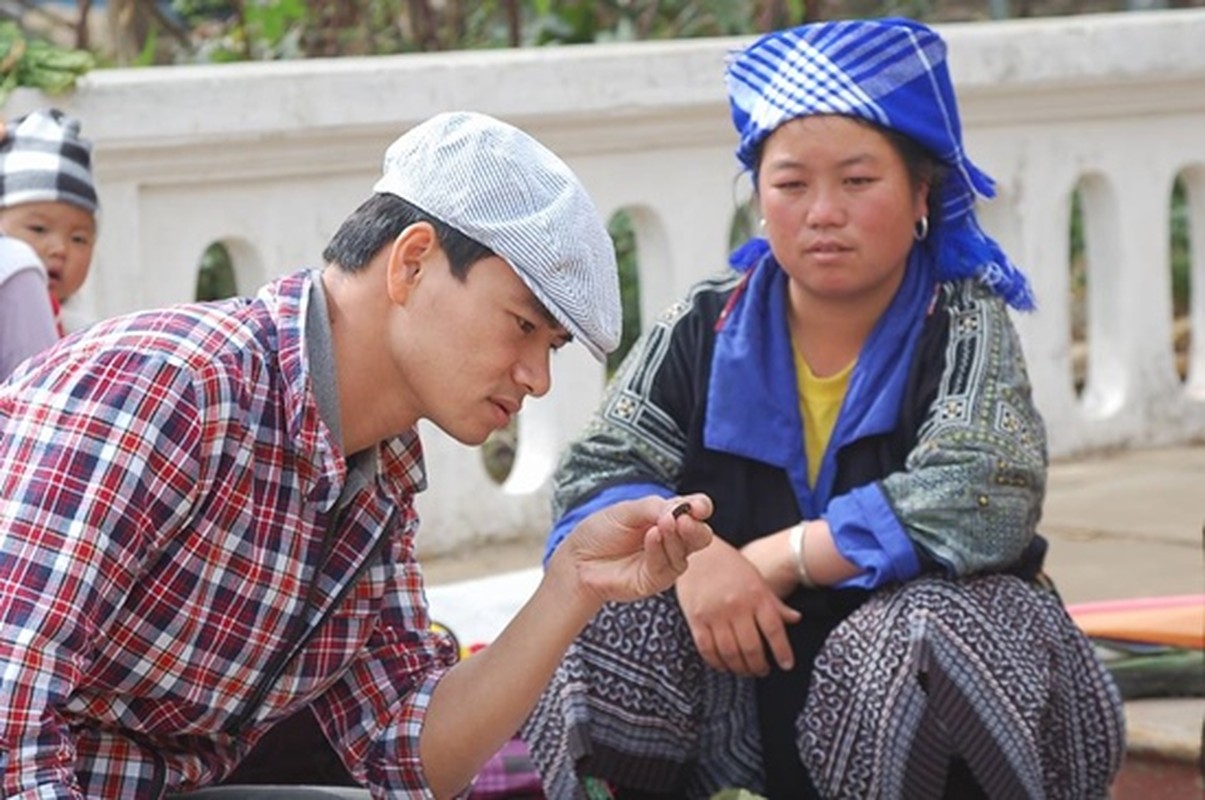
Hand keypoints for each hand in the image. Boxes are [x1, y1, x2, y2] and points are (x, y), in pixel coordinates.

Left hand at [558, 494, 713, 605]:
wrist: (578, 559)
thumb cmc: (601, 532)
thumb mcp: (626, 511)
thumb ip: (654, 507)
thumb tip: (680, 509)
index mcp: (668, 517)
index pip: (695, 511)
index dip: (701, 507)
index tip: (698, 506)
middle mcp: (672, 540)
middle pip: (700, 535)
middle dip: (696, 527)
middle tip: (685, 519)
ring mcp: (666, 561)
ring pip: (686, 551)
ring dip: (677, 536)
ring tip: (664, 524)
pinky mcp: (656, 580)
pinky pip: (668, 566)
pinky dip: (660, 549)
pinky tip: (652, 536)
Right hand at [676, 538, 800, 675]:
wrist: (698, 553)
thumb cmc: (731, 566)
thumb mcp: (757, 580)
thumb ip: (775, 603)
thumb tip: (796, 619)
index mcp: (756, 595)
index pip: (774, 629)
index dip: (782, 651)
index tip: (786, 665)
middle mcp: (736, 606)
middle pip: (752, 647)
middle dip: (759, 665)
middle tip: (763, 670)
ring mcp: (715, 614)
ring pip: (730, 652)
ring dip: (740, 668)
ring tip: (746, 670)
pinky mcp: (696, 619)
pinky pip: (708, 649)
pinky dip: (718, 662)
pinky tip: (725, 665)